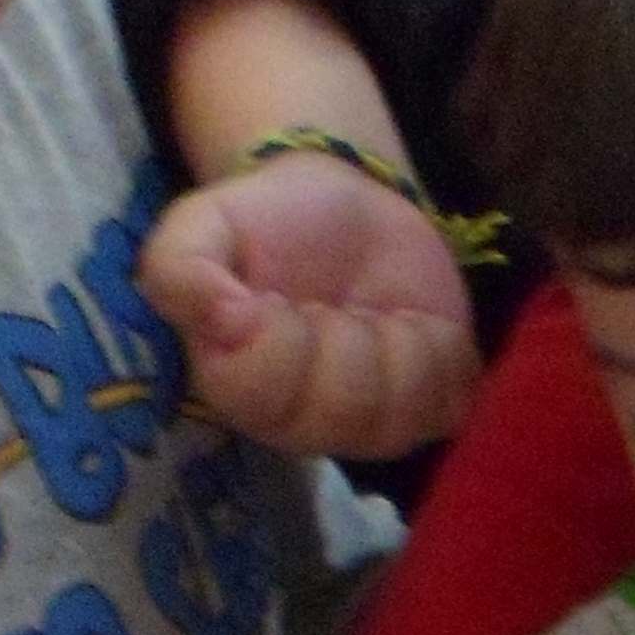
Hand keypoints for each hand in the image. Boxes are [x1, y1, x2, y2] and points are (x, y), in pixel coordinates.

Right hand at [136, 149, 479, 458]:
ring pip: (403, 410)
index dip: (279, 337)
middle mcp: (306, 426)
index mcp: (239, 389)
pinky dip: (443, 350)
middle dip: (347, 336)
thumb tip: (220, 320)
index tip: (275, 299)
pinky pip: (454, 402)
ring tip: (375, 312)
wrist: (347, 207)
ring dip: (397, 341)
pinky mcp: (433, 409)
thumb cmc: (268, 224)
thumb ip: (180, 269)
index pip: (263, 394)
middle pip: (344, 410)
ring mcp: (374, 427)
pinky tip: (414, 324)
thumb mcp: (203, 224)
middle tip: (332, 304)